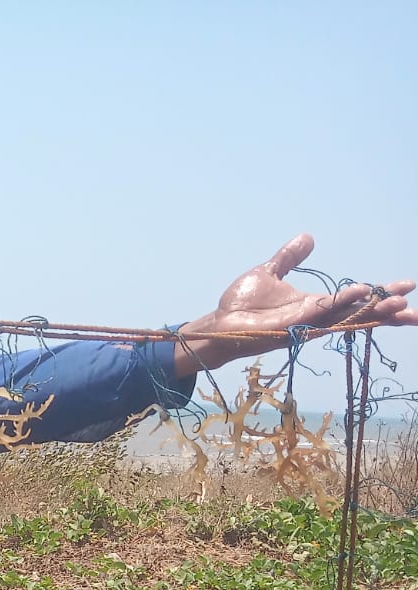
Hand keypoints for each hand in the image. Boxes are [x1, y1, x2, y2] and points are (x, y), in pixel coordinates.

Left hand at [172, 235, 415, 376]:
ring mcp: (306, 323)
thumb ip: (290, 257)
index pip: (355, 299)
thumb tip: (308, 237)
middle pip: (359, 313)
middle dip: (386, 310)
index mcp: (316, 304)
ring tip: (401, 304)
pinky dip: (343, 304)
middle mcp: (316, 316)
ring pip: (347, 316)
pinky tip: (363, 294)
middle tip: (413, 306)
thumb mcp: (270, 273)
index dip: (379, 294)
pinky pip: (323, 313)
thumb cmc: (241, 305)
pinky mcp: (292, 326)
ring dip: (373, 311)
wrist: (217, 324)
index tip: (407, 287)